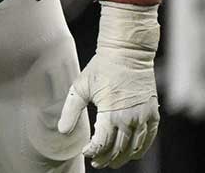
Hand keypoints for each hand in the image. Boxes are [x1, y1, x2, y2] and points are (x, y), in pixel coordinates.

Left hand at [57, 1, 159, 167]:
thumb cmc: (100, 69)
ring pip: (134, 146)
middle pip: (118, 148)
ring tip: (111, 162)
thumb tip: (62, 131)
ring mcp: (144, 117)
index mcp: (110, 112)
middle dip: (106, 158)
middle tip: (97, 162)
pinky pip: (149, 138)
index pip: (102, 142)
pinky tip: (132, 153)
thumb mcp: (80, 87)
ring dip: (123, 157)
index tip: (85, 153)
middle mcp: (129, 118)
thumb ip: (71, 111)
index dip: (93, 151)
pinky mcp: (153, 114)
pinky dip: (140, 149)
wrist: (127, 54)